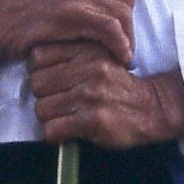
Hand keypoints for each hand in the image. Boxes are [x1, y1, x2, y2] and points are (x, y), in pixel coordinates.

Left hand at [26, 41, 183, 149]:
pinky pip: (52, 130)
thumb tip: (31, 58)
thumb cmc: (119, 83)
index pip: (37, 56)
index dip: (40, 71)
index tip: (53, 80)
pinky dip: (55, 134)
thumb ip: (70, 51)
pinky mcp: (92, 121)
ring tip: (65, 116)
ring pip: (41, 108)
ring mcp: (89, 95)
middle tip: (59, 100)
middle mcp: (88, 69)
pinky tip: (67, 130)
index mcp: (87, 49)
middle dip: (43, 95)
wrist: (152, 106)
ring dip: (49, 117)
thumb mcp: (99, 54)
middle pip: (36, 83)